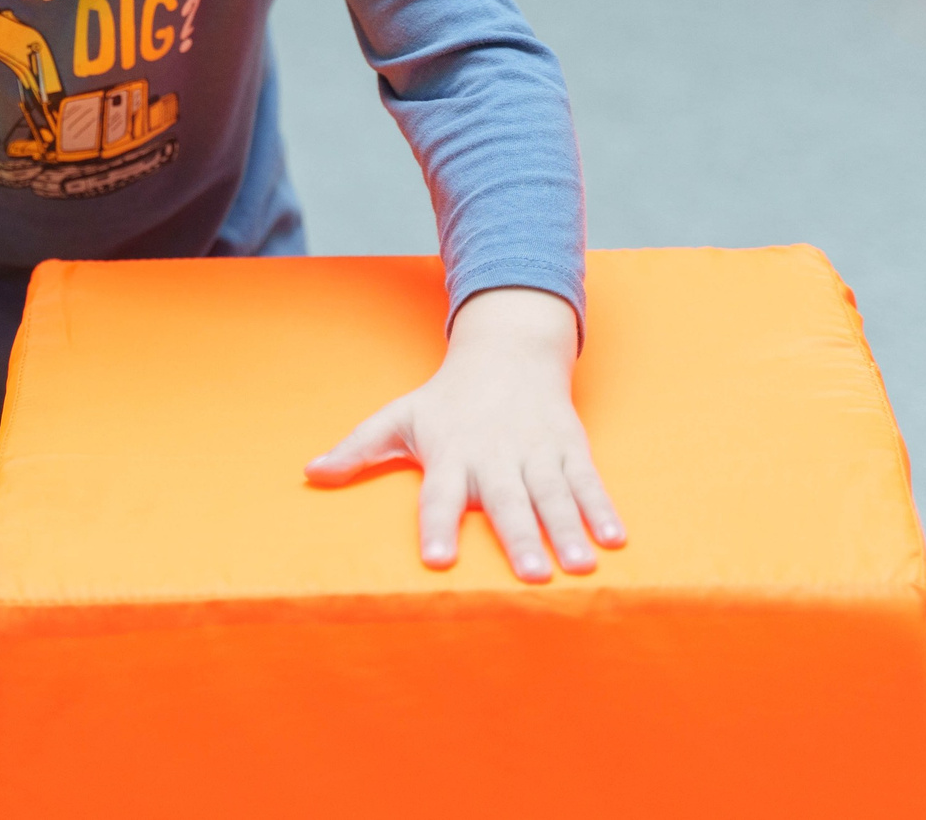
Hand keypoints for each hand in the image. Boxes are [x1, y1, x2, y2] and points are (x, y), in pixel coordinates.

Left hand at [304, 286, 624, 579]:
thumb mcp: (399, 417)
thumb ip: (357, 449)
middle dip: (520, 537)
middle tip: (532, 576)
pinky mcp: (569, 448)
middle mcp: (495, 455)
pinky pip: (588, 481)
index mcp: (451, 453)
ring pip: (553, 494)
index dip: (438, 525)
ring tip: (579, 567)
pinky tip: (615, 539)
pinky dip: (603, 508)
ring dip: (567, 530)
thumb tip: (310, 473)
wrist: (508, 349)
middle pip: (506, 501)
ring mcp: (536, 452)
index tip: (439, 559)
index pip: (440, 495)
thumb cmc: (446, 398)